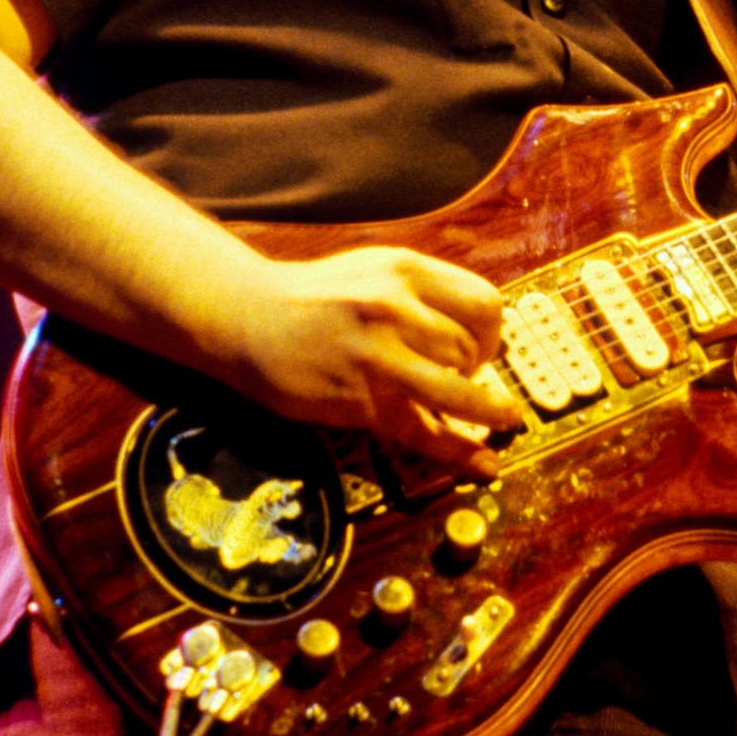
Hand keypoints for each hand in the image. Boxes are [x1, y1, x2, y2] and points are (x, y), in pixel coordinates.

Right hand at [217, 246, 520, 471]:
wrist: (244, 316)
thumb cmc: (315, 297)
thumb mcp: (373, 271)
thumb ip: (425, 293)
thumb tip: (486, 328)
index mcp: (405, 270)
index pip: (484, 304)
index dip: (492, 332)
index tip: (479, 345)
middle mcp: (394, 307)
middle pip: (471, 347)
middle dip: (476, 368)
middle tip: (457, 375)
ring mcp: (375, 354)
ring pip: (456, 388)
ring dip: (473, 404)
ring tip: (478, 410)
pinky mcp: (358, 400)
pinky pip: (423, 430)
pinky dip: (461, 452)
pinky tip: (485, 465)